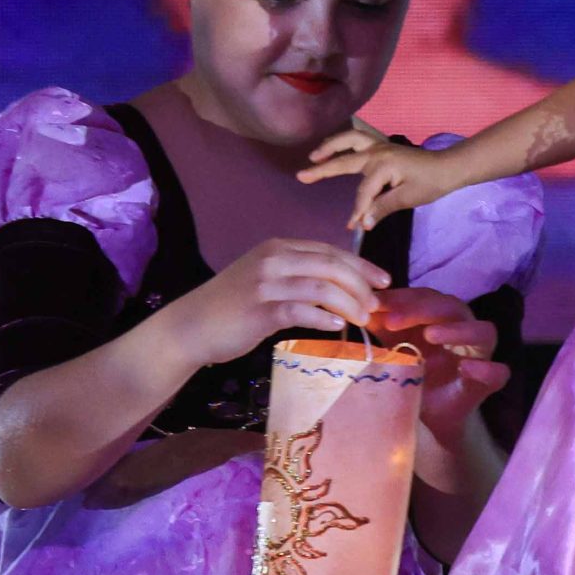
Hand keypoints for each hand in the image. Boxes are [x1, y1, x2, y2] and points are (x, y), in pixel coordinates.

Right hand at [155, 239, 389, 369]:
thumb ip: (298, 278)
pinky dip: (323, 316)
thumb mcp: (265, 280)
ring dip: (348, 302)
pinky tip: (336, 326)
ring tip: (363, 318)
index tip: (383, 281)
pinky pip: (300, 310)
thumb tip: (341, 290)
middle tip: (377, 304)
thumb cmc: (231, 307)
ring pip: (320, 286)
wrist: (191, 326)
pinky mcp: (259, 310)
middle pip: (330, 265)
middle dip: (360, 284)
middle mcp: (273, 259)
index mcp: (277, 248)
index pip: (329, 251)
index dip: (361, 265)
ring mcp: (266, 283)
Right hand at [296, 129, 471, 231]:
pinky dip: (343, 141)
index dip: (357, 211)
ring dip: (330, 146)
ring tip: (314, 155)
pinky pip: (357, 138)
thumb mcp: (407, 198)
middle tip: (301, 176)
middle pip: (344, 160)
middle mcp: (376, 151)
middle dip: (322, 169)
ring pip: (349, 140)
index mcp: (382, 165)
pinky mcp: (382, 147)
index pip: (363, 192)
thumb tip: (362, 223)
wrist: (448, 167)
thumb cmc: (430, 183)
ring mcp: (378, 146)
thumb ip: (382, 208)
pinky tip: (334, 147)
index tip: (352, 228)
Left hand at [369, 287, 508, 442]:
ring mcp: (479, 356)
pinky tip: (467, 369)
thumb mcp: (391, 349)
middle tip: (392, 321)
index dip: (403, 297)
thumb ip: (380, 327)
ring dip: (457, 329)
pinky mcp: (486, 384)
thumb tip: (358, 306)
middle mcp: (463, 331)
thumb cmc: (410, 377)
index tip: (376, 304)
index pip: (426, 296)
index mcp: (440, 319)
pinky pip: (498, 373)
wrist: (424, 419)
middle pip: (453, 307)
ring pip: (483, 331)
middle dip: (422, 310)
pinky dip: (486, 369)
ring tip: (430, 336)